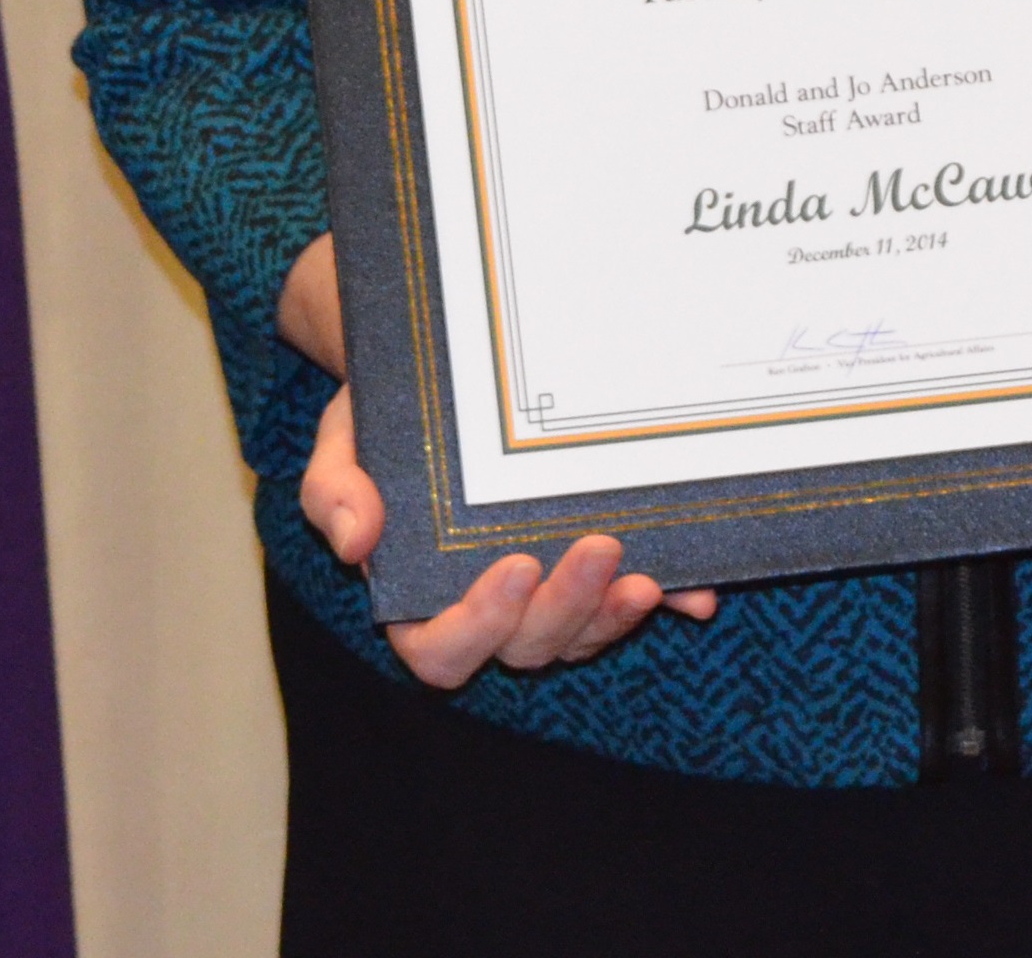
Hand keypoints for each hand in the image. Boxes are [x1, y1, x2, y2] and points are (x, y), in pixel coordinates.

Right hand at [278, 233, 717, 688]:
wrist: (428, 379)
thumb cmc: (375, 423)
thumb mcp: (340, 445)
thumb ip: (334, 493)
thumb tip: (355, 543)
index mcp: (416, 601)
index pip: (442, 651)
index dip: (481, 626)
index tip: (515, 567)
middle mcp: (484, 609)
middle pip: (526, 647)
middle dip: (566, 610)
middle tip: (598, 551)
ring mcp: (542, 594)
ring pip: (578, 636)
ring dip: (613, 617)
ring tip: (646, 577)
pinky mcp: (589, 569)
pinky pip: (627, 600)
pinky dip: (667, 602)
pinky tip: (697, 594)